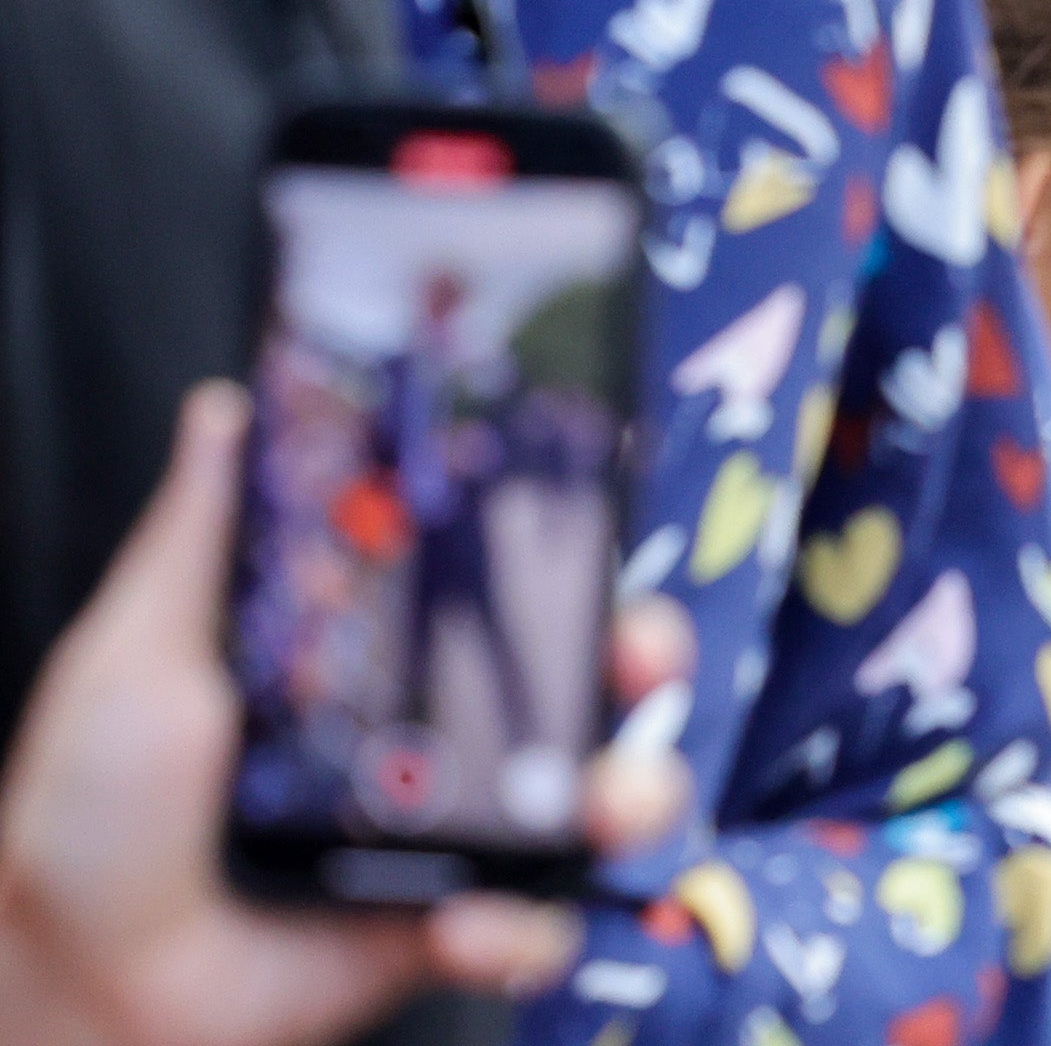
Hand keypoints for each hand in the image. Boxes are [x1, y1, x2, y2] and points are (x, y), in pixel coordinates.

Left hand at [0, 389, 689, 1045]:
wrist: (75, 972)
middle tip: (636, 655)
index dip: (573, 556)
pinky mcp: (450, 930)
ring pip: (602, 798)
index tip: (602, 529)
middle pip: (589, 677)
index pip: (507, 586)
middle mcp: (437, 738)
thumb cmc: (88, 811)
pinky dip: (524, 929)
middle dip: (645, 654)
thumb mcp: (140, 649)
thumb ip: (199, 537)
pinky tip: (467, 923)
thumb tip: (219, 409)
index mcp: (379, 661)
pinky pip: (536, 927)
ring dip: (631, 791)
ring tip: (602, 802)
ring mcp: (456, 836)